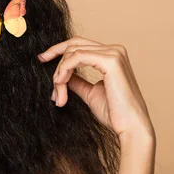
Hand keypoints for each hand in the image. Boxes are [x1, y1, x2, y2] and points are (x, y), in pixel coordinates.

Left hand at [38, 36, 154, 142]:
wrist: (130, 128)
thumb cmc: (114, 114)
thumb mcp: (89, 92)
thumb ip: (77, 80)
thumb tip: (62, 74)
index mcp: (112, 56)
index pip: (79, 44)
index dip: (58, 49)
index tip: (42, 58)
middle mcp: (115, 50)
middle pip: (74, 45)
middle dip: (56, 60)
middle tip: (44, 71)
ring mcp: (114, 53)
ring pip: (73, 52)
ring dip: (60, 71)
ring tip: (57, 92)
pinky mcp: (111, 61)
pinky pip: (77, 57)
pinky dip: (65, 69)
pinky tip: (60, 82)